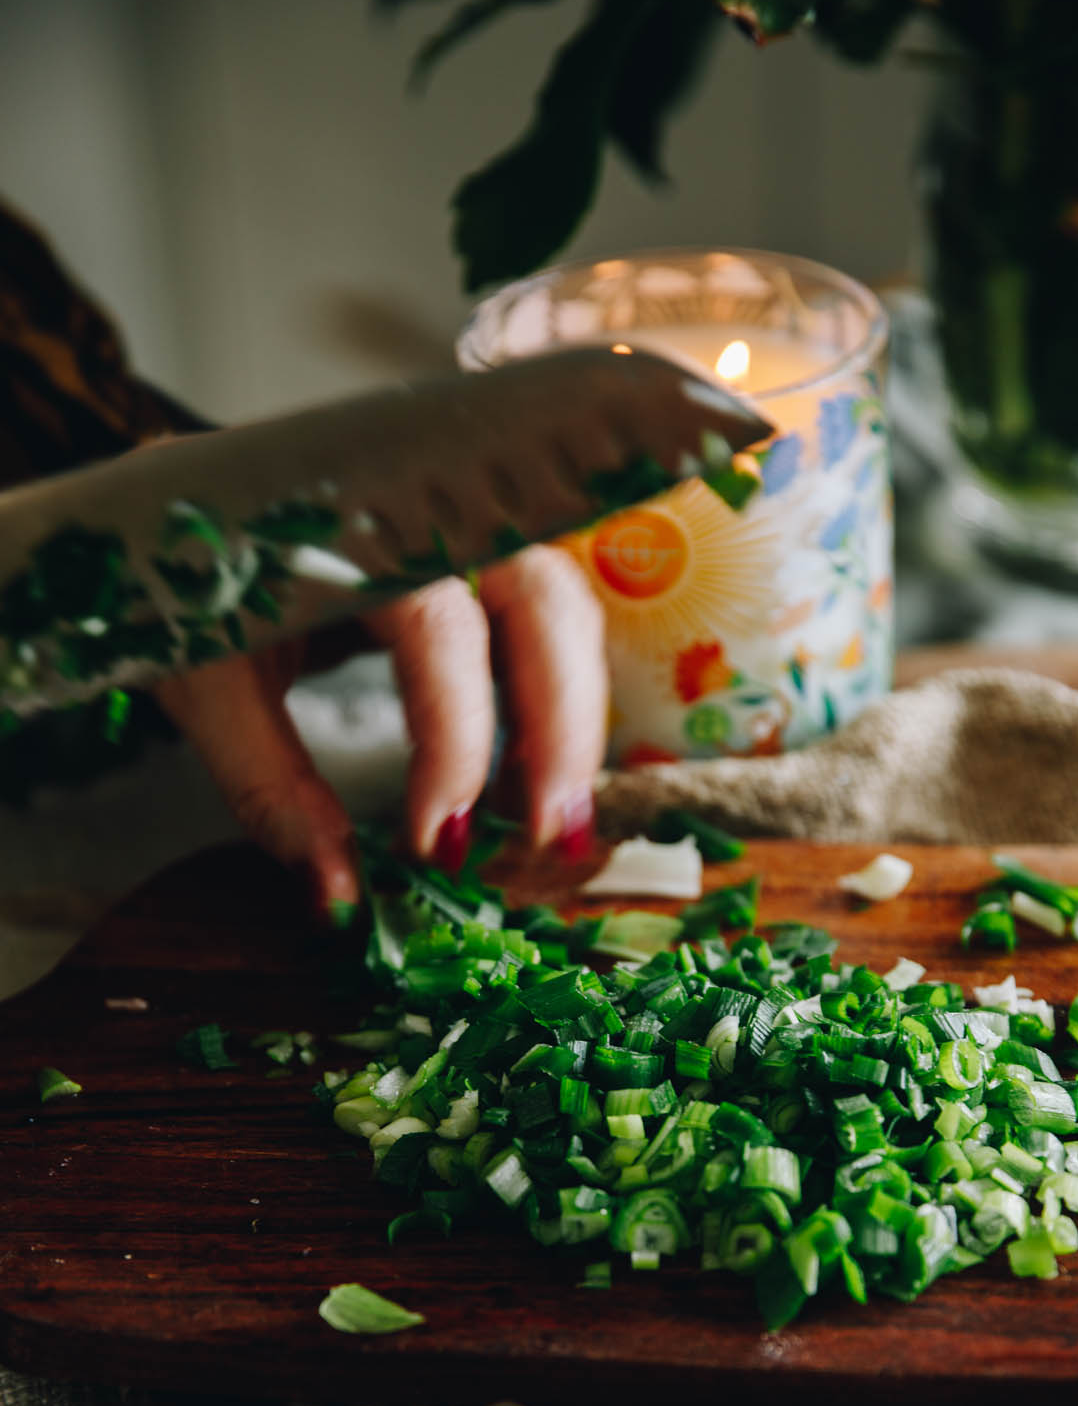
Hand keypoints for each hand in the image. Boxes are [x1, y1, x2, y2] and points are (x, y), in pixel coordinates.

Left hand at [153, 544, 606, 915]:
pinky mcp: (477, 557)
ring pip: (560, 607)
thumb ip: (270, 784)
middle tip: (548, 831)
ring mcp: (465, 528)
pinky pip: (543, 614)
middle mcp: (432, 516)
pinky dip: (554, 690)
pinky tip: (537, 766)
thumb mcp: (208, 681)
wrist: (177, 512)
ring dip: (572, 713)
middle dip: (561, 726)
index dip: (456, 740)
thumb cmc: (189, 581)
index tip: (442, 837)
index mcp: (356, 532)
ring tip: (552, 815)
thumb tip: (338, 893)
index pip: (441, 631)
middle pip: (543, 604)